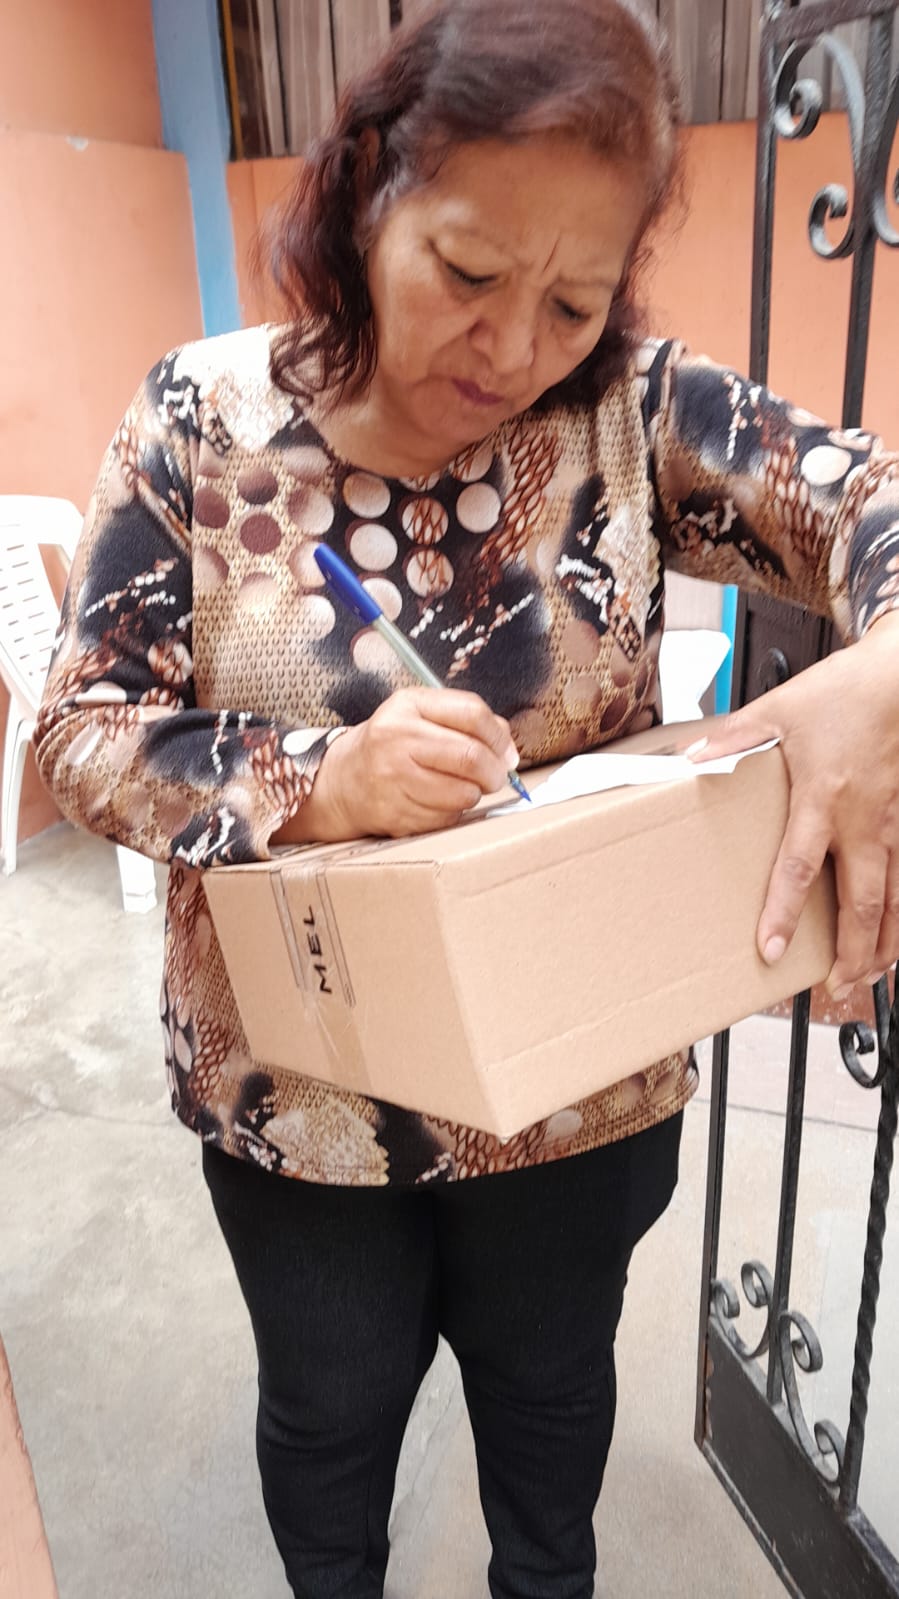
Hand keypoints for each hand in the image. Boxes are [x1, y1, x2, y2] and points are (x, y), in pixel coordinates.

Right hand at [285, 687, 518, 842]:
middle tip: (496, 777)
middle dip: (494, 772)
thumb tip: (508, 747)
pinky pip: (446, 818)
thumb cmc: (391, 744)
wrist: (342, 780)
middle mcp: (397, 739)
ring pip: (463, 793)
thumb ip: (465, 719)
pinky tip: (438, 802)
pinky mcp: (394, 813)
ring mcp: (393, 779)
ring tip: (461, 787)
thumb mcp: (420, 714)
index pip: (473, 714)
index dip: (500, 737)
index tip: (507, 753)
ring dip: (473, 794)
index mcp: (407, 706)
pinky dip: (453, 813)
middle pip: (471, 757)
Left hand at [687, 613, 898, 996]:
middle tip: (835, 990)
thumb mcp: (778, 708)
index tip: (770, 949)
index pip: (797, 868)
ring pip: (894, 900)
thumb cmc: (843, 691)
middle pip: (860, 903)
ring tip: (867, 979)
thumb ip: (733, 739)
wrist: (897, 676)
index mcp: (822, 798)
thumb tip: (690, 760)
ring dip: (882, 944)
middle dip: (850, 953)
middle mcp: (862, 821)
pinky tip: (894, 935)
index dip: (782, 912)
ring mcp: (892, 824)